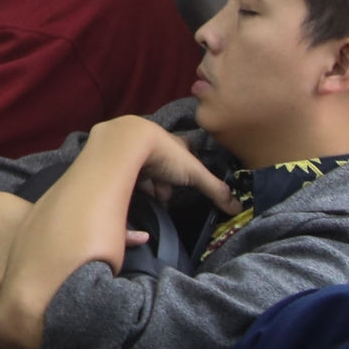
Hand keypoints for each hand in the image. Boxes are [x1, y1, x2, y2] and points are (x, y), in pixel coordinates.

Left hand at [101, 115, 235, 215]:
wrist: (121, 144)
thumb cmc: (162, 154)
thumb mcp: (193, 172)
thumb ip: (215, 189)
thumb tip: (237, 208)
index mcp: (171, 141)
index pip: (185, 150)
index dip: (188, 167)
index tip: (188, 182)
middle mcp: (150, 140)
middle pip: (162, 162)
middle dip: (165, 181)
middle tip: (166, 197)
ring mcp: (129, 147)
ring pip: (141, 167)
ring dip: (147, 183)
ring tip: (150, 198)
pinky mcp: (111, 155)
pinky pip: (121, 171)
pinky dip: (127, 183)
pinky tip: (129, 194)